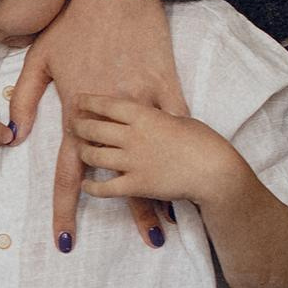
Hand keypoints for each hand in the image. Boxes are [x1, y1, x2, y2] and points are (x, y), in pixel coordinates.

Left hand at [8, 0, 184, 248]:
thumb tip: (14, 138)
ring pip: (149, 159)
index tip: (65, 239)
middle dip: (123, 214)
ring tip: (161, 231)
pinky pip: (175, 128)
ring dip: (155, 198)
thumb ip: (23, 100)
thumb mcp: (37, 59)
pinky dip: (180, 157)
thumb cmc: (72, 22)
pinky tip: (187, 183)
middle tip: (134, 247)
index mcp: (76, 110)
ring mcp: (142, 102)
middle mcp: (109, 114)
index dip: (65, 208)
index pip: (69, 171)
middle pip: (114, 176)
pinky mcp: (167, 86)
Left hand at [69, 98, 233, 213]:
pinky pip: (105, 188)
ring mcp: (132, 161)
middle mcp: (132, 136)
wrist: (215, 170)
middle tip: (72, 124)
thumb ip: (154, 113)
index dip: (88, 102)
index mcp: (144, 114)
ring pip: (93, 156)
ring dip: (82, 152)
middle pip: (93, 128)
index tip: (77, 99)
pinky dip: (91, 187)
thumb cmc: (203, 139)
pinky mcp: (136, 185)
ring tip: (79, 149)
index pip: (106, 104)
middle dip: (78, 125)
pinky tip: (87, 184)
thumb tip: (142, 110)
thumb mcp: (178, 115)